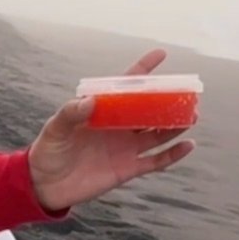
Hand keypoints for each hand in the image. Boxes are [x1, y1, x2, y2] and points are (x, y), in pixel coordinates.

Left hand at [28, 48, 195, 212]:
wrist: (44, 185)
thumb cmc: (48, 151)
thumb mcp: (55, 129)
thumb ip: (71, 113)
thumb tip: (91, 101)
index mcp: (103, 111)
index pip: (126, 86)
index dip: (143, 70)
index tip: (161, 54)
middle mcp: (118, 127)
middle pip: (150, 110)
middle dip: (169, 101)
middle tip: (188, 92)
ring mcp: (125, 148)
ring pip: (158, 133)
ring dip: (176, 125)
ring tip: (193, 115)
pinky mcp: (128, 169)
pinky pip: (156, 161)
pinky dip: (173, 154)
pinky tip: (189, 144)